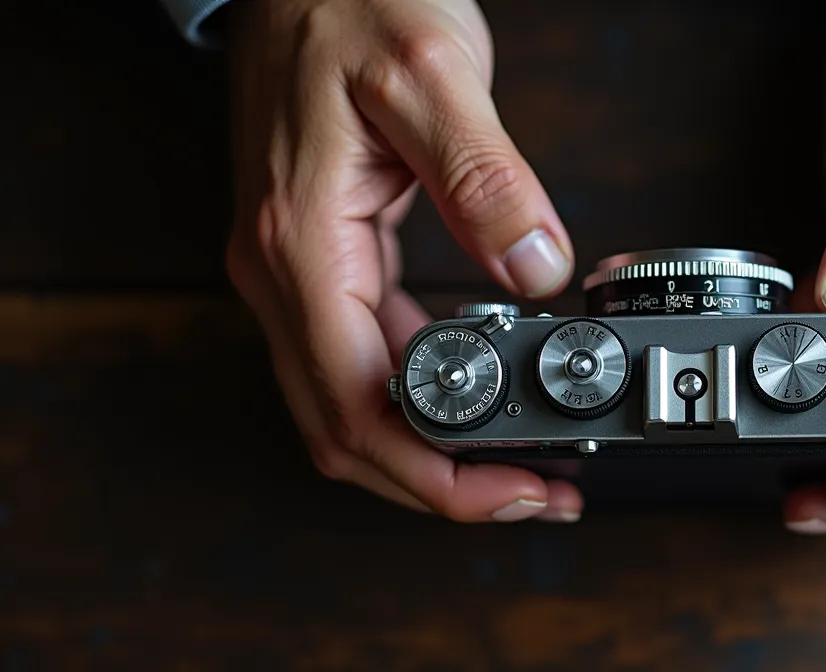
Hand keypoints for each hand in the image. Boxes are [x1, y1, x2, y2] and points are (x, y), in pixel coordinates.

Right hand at [224, 0, 582, 522]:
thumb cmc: (348, 2)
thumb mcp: (430, 76)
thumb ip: (484, 180)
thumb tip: (536, 271)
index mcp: (301, 246)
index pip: (357, 410)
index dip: (439, 475)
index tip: (518, 490)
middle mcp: (284, 273)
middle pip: (348, 433)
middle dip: (442, 483)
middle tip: (537, 493)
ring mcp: (298, 271)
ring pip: (352, 407)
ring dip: (433, 451)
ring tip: (524, 463)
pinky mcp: (323, 259)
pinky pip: (364, 357)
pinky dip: (424, 397)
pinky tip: (482, 396)